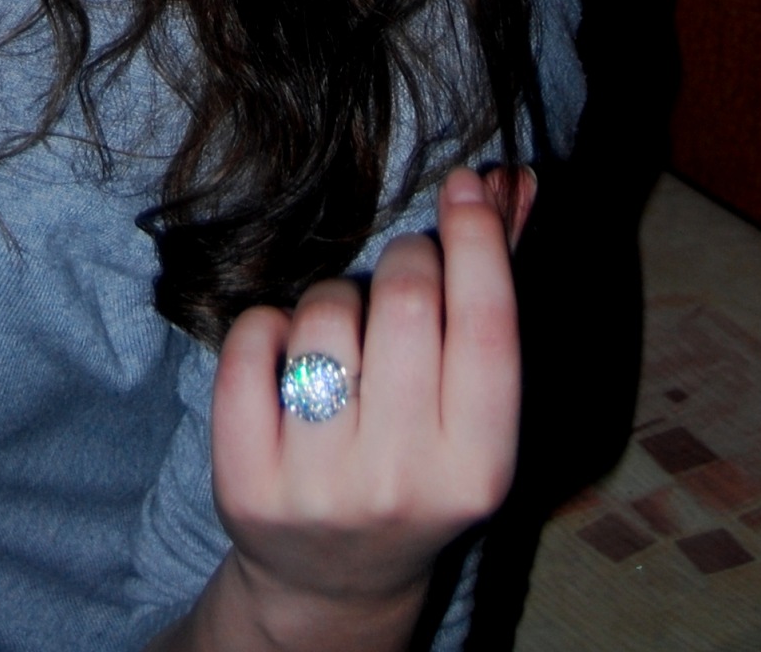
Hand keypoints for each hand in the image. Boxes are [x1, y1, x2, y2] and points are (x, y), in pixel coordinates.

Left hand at [199, 168, 531, 651]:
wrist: (335, 579)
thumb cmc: (417, 466)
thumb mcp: (471, 411)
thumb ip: (493, 297)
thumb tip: (514, 181)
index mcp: (479, 469)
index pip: (487, 326)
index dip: (479, 238)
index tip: (467, 182)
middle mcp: (402, 482)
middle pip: (405, 302)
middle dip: (407, 257)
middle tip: (405, 269)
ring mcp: (319, 485)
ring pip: (324, 312)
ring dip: (334, 298)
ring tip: (345, 338)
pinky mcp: (245, 480)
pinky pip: (250, 338)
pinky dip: (267, 325)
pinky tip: (285, 359)